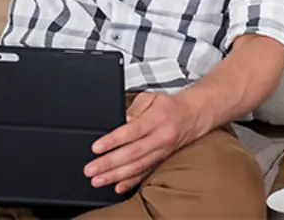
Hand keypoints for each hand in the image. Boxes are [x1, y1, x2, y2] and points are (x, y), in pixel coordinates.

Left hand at [86, 91, 203, 194]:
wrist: (192, 115)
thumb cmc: (167, 106)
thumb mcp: (150, 98)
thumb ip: (133, 108)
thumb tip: (119, 121)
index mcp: (156, 118)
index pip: (132, 131)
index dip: (113, 140)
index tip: (96, 147)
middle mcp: (161, 136)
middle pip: (133, 152)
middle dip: (109, 163)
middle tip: (91, 169)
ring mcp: (162, 151)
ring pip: (138, 166)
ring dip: (116, 175)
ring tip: (98, 180)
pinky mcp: (162, 160)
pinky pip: (146, 173)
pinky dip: (131, 182)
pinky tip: (118, 186)